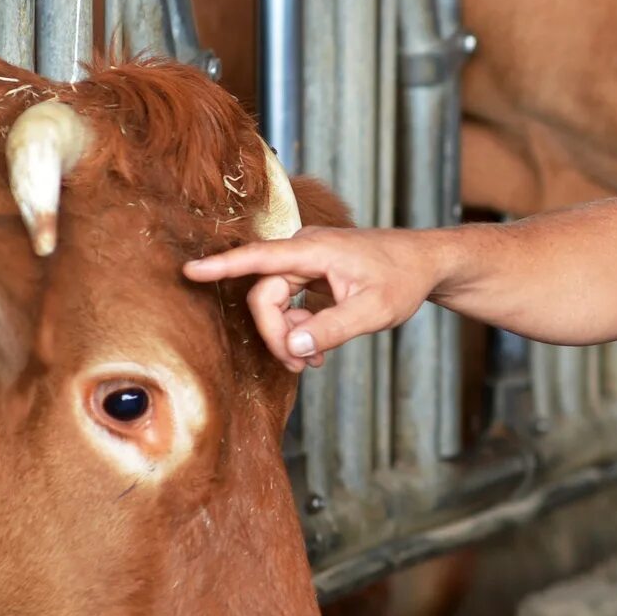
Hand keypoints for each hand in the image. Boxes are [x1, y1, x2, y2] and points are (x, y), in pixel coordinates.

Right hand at [184, 227, 440, 372]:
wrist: (426, 263)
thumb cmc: (403, 279)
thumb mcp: (373, 312)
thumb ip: (331, 329)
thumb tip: (292, 347)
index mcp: (315, 250)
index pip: (259, 258)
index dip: (223, 266)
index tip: (190, 271)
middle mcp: (304, 250)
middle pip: (265, 295)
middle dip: (276, 334)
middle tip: (301, 365)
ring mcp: (307, 261)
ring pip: (274, 302)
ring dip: (287, 335)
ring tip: (312, 362)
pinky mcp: (311, 274)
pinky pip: (288, 302)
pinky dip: (298, 328)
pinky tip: (315, 350)